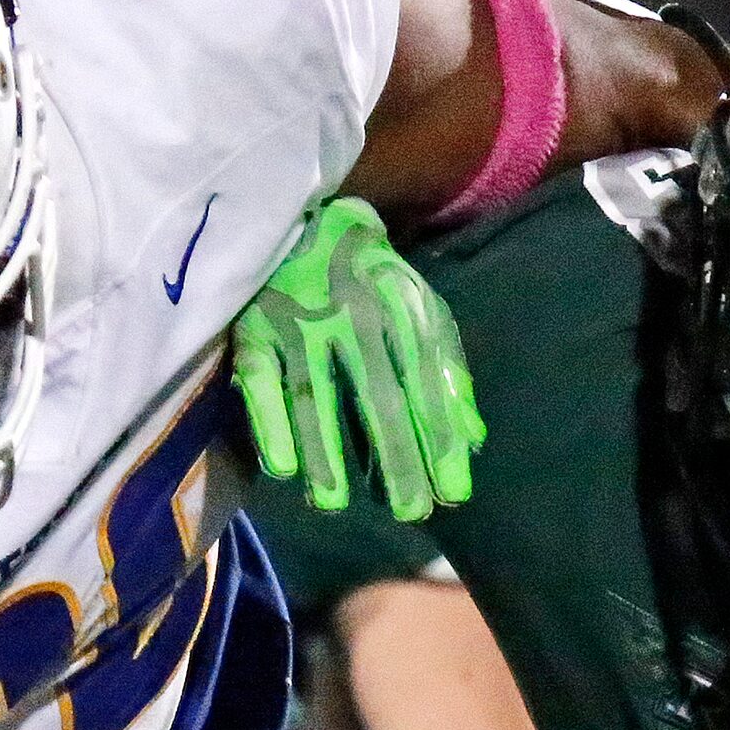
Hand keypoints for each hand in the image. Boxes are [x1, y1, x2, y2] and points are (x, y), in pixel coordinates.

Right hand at [233, 198, 484, 520]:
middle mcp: (353, 316)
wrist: (306, 219)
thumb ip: (448, 372)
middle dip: (395, 454)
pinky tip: (282, 467)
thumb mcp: (421, 311)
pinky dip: (269, 421)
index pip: (426, 383)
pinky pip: (258, 379)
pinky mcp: (254, 328)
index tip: (453, 493)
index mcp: (401, 310)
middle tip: (409, 511)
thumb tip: (474, 441)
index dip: (440, 437)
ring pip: (315, 393)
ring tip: (334, 504)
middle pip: (377, 394)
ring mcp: (299, 321)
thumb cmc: (372, 280)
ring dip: (325, 450)